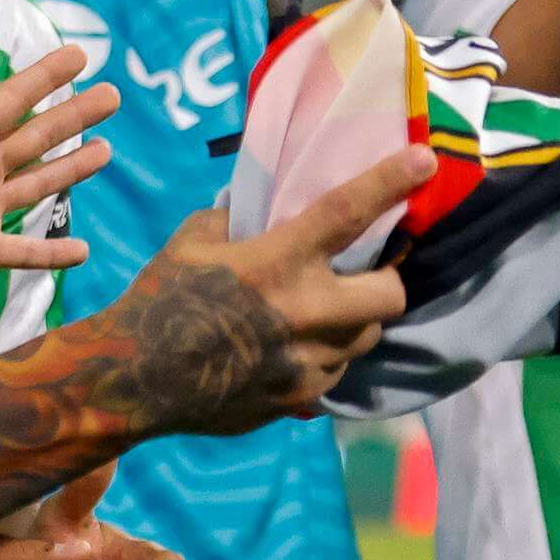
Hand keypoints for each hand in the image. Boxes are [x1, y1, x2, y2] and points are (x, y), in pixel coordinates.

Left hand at [0, 48, 113, 316]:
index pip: (14, 99)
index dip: (46, 78)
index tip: (80, 56)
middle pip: (37, 138)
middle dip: (72, 117)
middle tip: (113, 96)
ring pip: (38, 185)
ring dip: (70, 170)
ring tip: (106, 153)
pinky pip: (25, 252)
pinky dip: (51, 253)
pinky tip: (82, 251)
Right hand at [100, 147, 426, 437]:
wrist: (133, 379)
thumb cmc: (158, 298)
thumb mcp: (191, 241)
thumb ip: (235, 219)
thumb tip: (260, 202)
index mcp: (277, 262)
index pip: (347, 212)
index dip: (389, 182)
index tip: (425, 159)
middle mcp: (305, 313)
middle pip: (390, 295)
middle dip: (387, 280)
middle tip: (366, 272)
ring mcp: (308, 363)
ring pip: (366, 338)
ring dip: (355, 320)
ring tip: (325, 311)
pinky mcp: (300, 400)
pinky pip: (335, 374)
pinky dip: (325, 356)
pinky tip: (293, 348)